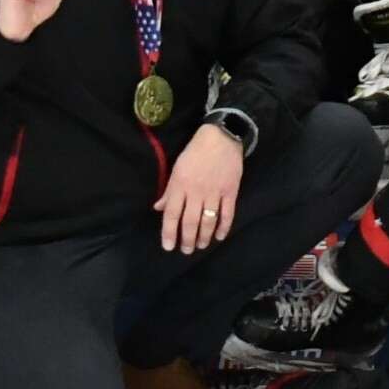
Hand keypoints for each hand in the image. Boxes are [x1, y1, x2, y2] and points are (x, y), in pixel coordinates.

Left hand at [157, 121, 246, 254]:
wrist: (221, 137)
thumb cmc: (195, 152)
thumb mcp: (176, 169)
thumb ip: (169, 191)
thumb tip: (158, 208)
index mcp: (180, 185)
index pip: (171, 214)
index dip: (168, 232)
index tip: (168, 246)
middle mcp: (196, 191)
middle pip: (190, 221)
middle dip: (187, 239)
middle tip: (186, 250)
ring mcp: (214, 192)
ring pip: (208, 220)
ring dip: (204, 236)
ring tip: (200, 245)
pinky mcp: (230, 191)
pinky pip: (227, 213)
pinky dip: (223, 227)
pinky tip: (219, 236)